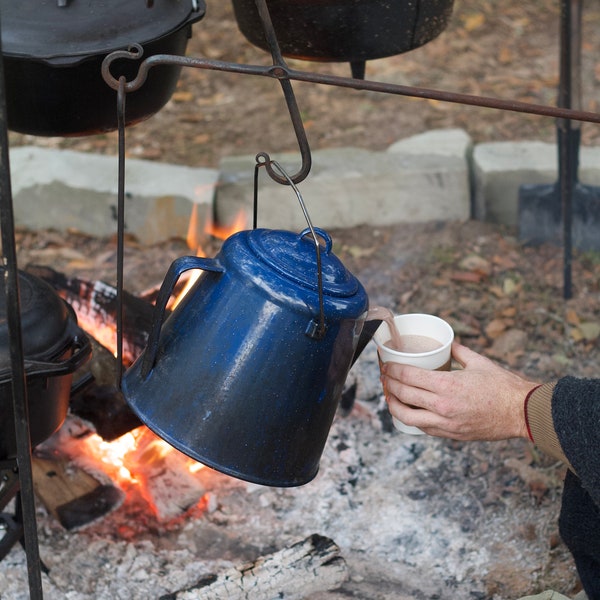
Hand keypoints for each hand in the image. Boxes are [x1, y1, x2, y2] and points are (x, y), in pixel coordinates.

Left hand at [380, 342, 538, 440]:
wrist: (522, 413)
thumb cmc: (503, 386)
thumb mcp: (478, 362)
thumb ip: (458, 351)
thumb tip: (448, 343)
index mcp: (447, 385)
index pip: (408, 377)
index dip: (392, 370)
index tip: (386, 365)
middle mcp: (443, 406)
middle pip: (403, 395)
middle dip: (388, 385)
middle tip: (384, 377)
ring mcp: (446, 423)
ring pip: (408, 417)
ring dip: (394, 406)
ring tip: (388, 397)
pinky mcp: (452, 434)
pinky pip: (424, 428)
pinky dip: (411, 419)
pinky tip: (408, 411)